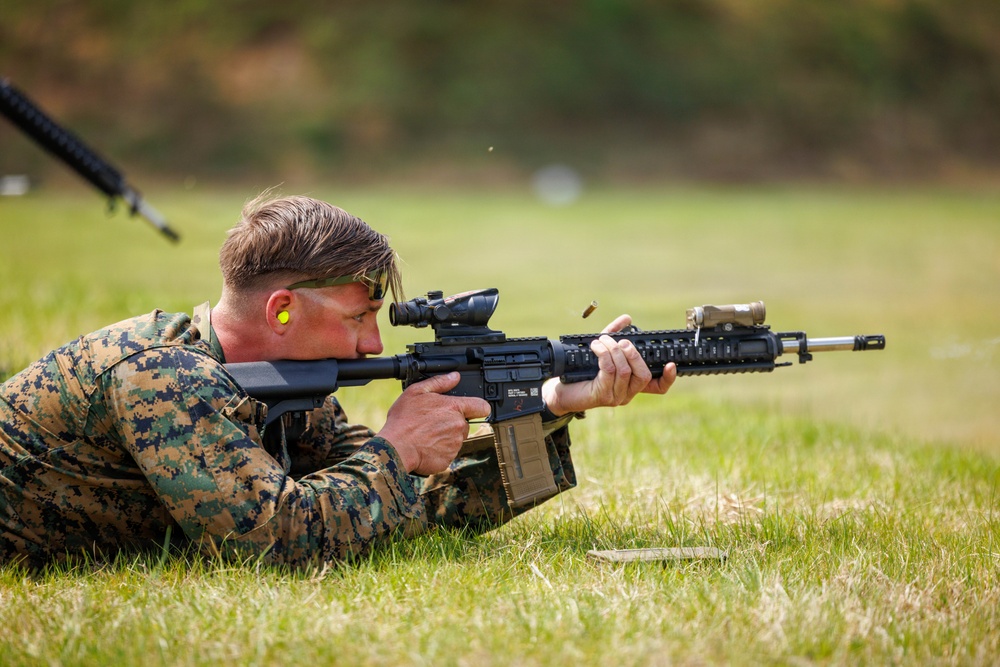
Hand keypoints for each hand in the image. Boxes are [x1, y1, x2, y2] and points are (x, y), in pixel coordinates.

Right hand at [376, 372, 490, 475]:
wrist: (396, 447)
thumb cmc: (404, 420)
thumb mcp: (417, 392)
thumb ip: (439, 383)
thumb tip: (454, 376)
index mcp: (454, 408)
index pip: (482, 407)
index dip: (478, 407)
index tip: (472, 409)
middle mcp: (459, 427)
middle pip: (464, 424)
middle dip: (452, 423)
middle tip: (433, 422)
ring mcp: (455, 445)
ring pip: (455, 439)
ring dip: (445, 437)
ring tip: (426, 434)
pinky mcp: (448, 459)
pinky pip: (448, 453)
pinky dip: (439, 450)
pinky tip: (426, 445)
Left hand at [542, 314, 676, 416]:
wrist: (561, 389)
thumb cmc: (581, 371)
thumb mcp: (602, 350)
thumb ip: (615, 334)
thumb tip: (627, 318)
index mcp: (632, 385)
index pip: (658, 387)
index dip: (668, 378)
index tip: (670, 364)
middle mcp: (627, 394)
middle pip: (643, 374)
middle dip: (632, 353)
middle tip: (621, 342)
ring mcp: (616, 397)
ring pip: (624, 370)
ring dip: (613, 350)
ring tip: (602, 340)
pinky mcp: (602, 395)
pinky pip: (609, 371)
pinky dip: (603, 354)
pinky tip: (596, 346)